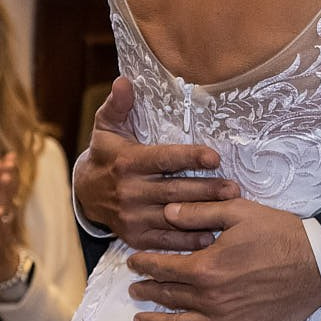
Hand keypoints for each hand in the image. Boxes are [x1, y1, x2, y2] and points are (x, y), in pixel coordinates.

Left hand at [0, 154, 26, 282]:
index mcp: (1, 210)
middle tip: (12, 159)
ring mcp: (2, 231)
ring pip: (4, 209)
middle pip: (7, 194)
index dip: (7, 171)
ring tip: (6, 177)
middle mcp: (4, 218)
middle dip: (9, 176)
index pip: (5, 188)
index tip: (9, 154)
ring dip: (6, 193)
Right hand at [75, 85, 235, 251]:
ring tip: (231, 211)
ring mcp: (133, 217)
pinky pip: (166, 241)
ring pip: (174, 218)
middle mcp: (130, 191)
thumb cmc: (106, 154)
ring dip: (203, 216)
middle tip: (234, 188)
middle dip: (206, 190)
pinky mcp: (136, 237)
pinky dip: (189, 241)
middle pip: (175, 191)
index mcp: (127, 162)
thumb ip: (118, 104)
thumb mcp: (107, 127)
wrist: (86, 194)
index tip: (215, 156)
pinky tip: (211, 235)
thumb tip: (124, 80)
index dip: (189, 157)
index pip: (163, 159)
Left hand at [127, 200, 320, 320]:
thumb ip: (200, 213)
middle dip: (146, 291)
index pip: (163, 267)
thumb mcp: (239, 212)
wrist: (316, 266)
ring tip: (139, 320)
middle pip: (167, 295)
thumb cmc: (279, 234)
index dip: (144, 264)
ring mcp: (222, 320)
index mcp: (206, 266)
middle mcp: (209, 297)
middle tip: (133, 289)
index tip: (133, 263)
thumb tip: (167, 212)